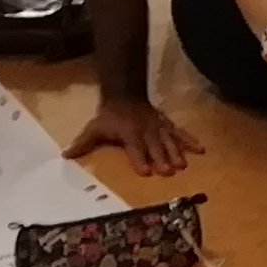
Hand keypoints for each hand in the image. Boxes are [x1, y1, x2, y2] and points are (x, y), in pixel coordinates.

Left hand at [67, 95, 197, 173]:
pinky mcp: (167, 124)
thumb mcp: (94, 127)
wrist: (125, 94)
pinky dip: (190, 140)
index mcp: (129, 133)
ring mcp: (159, 127)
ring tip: (183, 165)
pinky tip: (201, 150)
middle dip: (161, 158)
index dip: (139, 159)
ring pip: (169, 140)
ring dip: (176, 152)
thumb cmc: (110, 116)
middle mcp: (146, 131)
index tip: (145, 171)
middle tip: (168, 171)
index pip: (135, 148)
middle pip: (154, 146)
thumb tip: (65, 156)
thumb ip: (83, 142)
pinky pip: (180, 132)